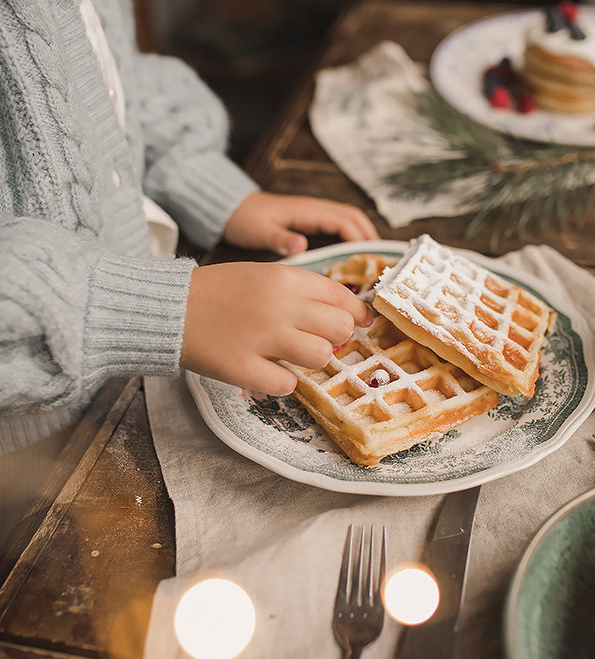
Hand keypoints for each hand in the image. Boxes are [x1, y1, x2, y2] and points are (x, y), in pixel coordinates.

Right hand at [180, 261, 373, 394]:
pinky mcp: (243, 368)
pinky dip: (280, 381)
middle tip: (315, 339)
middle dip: (334, 337)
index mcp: (285, 278)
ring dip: (309, 359)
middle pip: (340, 328)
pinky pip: (286, 384)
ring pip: (320, 356)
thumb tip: (347, 313)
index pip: (341, 296)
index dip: (356, 313)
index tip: (360, 322)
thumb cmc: (219, 291)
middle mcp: (278, 306)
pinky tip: (266, 369)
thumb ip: (302, 290)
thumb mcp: (263, 274)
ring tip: (288, 354)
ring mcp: (261, 338)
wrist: (169, 307)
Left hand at [224, 192, 378, 255]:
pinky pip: (338, 225)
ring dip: (363, 235)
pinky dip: (351, 237)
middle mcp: (315, 209)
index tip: (371, 258)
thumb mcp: (260, 231)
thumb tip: (301, 246)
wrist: (231, 208)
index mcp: (308, 211)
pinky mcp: (310, 220)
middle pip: (353, 217)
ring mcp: (314, 213)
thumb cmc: (245, 219)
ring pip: (348, 219)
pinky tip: (352, 255)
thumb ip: (280, 239)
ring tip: (373, 260)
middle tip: (381, 261)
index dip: (361, 238)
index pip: (344, 221)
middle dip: (370, 237)